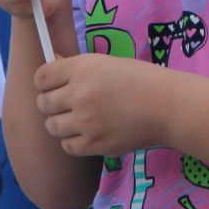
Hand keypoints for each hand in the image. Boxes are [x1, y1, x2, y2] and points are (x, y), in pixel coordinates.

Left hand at [36, 53, 166, 156]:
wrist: (168, 106)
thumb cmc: (142, 80)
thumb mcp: (107, 63)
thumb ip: (77, 67)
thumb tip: (54, 64)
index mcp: (82, 68)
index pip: (41, 77)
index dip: (44, 82)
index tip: (51, 86)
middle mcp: (80, 94)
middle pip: (43, 103)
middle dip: (50, 103)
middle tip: (64, 105)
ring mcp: (85, 121)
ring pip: (52, 126)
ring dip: (60, 123)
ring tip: (76, 120)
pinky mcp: (94, 144)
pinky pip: (67, 146)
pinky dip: (72, 141)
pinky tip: (86, 133)